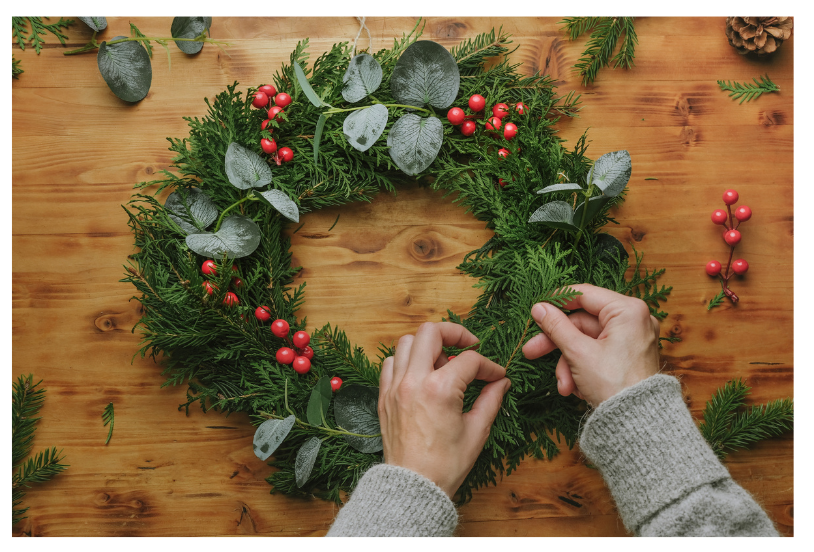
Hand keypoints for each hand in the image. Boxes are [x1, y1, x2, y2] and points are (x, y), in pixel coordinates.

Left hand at [378, 322, 510, 497]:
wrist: (412, 487)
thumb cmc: (444, 465)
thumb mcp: (476, 432)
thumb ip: (490, 401)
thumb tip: (501, 383)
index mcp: (440, 389)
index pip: (470, 360)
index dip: (489, 366)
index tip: (497, 377)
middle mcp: (414, 381)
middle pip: (431, 332)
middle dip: (455, 333)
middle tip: (469, 345)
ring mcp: (395, 387)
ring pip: (407, 342)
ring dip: (428, 345)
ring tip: (443, 362)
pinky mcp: (384, 396)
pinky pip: (391, 363)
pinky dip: (407, 360)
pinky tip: (421, 374)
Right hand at [522, 283, 660, 405]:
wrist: (638, 424)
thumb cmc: (615, 385)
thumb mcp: (578, 352)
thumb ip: (556, 326)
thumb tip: (539, 308)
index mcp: (628, 311)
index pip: (584, 295)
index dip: (556, 302)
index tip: (536, 310)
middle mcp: (634, 320)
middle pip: (583, 323)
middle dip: (558, 345)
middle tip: (531, 351)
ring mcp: (632, 340)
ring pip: (587, 343)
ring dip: (569, 364)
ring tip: (564, 386)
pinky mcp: (629, 357)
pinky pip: (598, 354)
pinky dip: (583, 369)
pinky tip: (577, 389)